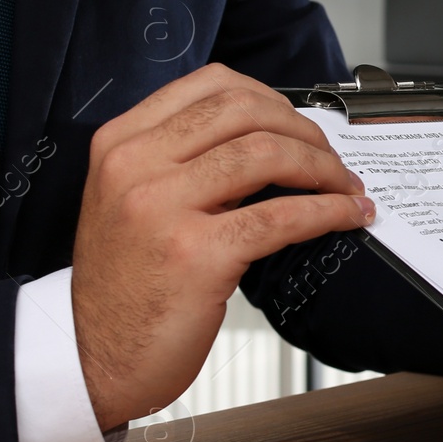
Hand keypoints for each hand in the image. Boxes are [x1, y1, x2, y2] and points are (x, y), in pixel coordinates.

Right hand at [73, 63, 373, 429]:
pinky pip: (282, 216)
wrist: (94, 355)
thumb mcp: (134, 201)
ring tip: (347, 188)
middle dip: (305, 131)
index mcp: (122, 143)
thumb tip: (270, 141)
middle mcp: (135, 165)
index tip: (300, 125)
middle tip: (332, 159)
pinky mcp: (196, 255)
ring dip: (325, 169)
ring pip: (267, 155)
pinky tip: (348, 216)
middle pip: (246, 112)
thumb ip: (185, 163)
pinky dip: (328, 211)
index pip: (211, 86)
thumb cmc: (126, 285)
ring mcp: (162, 208)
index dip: (273, 99)